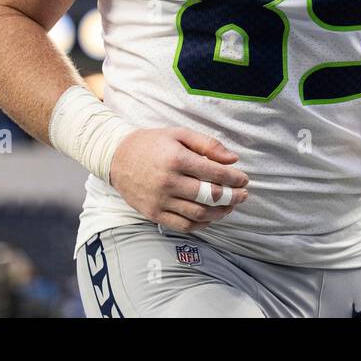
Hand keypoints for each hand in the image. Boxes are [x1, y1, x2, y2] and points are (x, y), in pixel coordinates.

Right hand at [109, 127, 249, 233]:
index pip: (214, 173)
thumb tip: (233, 159)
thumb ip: (207, 144)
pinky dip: (201, 224)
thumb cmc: (151, 143)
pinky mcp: (153, 214)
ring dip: (220, 213)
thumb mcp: (178, 134)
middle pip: (209, 196)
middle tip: (243, 195)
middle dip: (232, 197)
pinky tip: (210, 217)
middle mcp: (168, 182)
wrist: (116, 157)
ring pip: (199, 214)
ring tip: (230, 206)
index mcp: (176, 159)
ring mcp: (160, 200)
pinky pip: (183, 225)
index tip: (244, 179)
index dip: (234, 178)